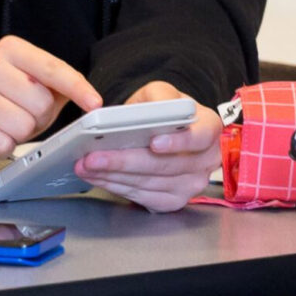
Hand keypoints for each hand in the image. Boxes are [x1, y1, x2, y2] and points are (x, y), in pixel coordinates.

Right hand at [0, 36, 103, 173]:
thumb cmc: (4, 105)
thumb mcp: (34, 88)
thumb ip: (60, 87)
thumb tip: (91, 100)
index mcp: (8, 49)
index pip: (51, 67)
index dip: (77, 87)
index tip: (94, 104)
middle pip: (39, 100)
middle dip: (41, 117)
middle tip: (26, 117)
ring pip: (22, 125)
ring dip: (21, 134)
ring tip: (7, 126)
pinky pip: (1, 143)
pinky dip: (3, 147)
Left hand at [73, 81, 222, 212]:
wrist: (165, 133)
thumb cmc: (163, 112)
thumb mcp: (161, 93)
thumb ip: (159, 97)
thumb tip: (154, 109)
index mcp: (209, 129)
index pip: (200, 137)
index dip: (178, 142)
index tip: (153, 143)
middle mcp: (206, 161)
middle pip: (166, 166)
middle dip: (125, 162)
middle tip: (93, 157)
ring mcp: (191, 185)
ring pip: (150, 184)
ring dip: (114, 176)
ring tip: (86, 166)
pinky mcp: (174, 201)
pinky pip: (143, 197)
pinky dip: (117, 187)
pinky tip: (98, 178)